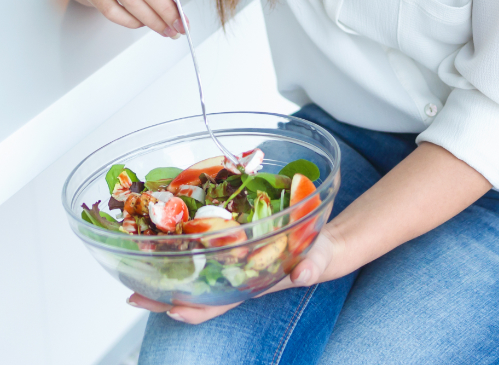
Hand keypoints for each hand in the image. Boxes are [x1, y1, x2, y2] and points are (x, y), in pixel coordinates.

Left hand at [126, 229, 339, 324]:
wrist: (321, 243)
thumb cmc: (316, 255)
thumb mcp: (318, 258)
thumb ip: (314, 266)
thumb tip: (306, 274)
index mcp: (250, 285)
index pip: (217, 305)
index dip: (193, 310)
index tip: (171, 310)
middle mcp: (233, 276)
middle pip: (193, 293)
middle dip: (162, 296)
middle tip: (132, 293)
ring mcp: (229, 260)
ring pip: (191, 272)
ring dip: (165, 271)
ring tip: (135, 265)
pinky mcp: (229, 241)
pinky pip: (200, 247)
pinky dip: (181, 245)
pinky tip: (164, 234)